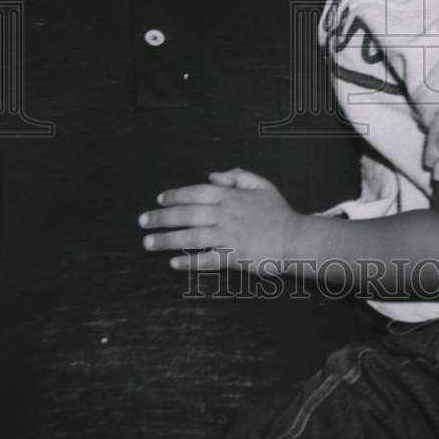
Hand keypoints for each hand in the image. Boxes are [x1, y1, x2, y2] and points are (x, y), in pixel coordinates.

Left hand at [139, 168, 300, 273]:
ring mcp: (228, 237)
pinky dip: (189, 262)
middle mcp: (225, 215)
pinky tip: (173, 263)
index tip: (159, 200)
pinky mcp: (233, 257)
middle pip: (187, 214)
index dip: (175, 195)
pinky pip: (206, 260)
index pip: (195, 193)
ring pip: (191, 237)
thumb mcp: (260, 184)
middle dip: (161, 218)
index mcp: (230, 196)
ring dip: (167, 239)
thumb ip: (236, 176)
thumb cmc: (278, 211)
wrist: (295, 238)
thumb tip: (211, 177)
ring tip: (148, 243)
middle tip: (142, 222)